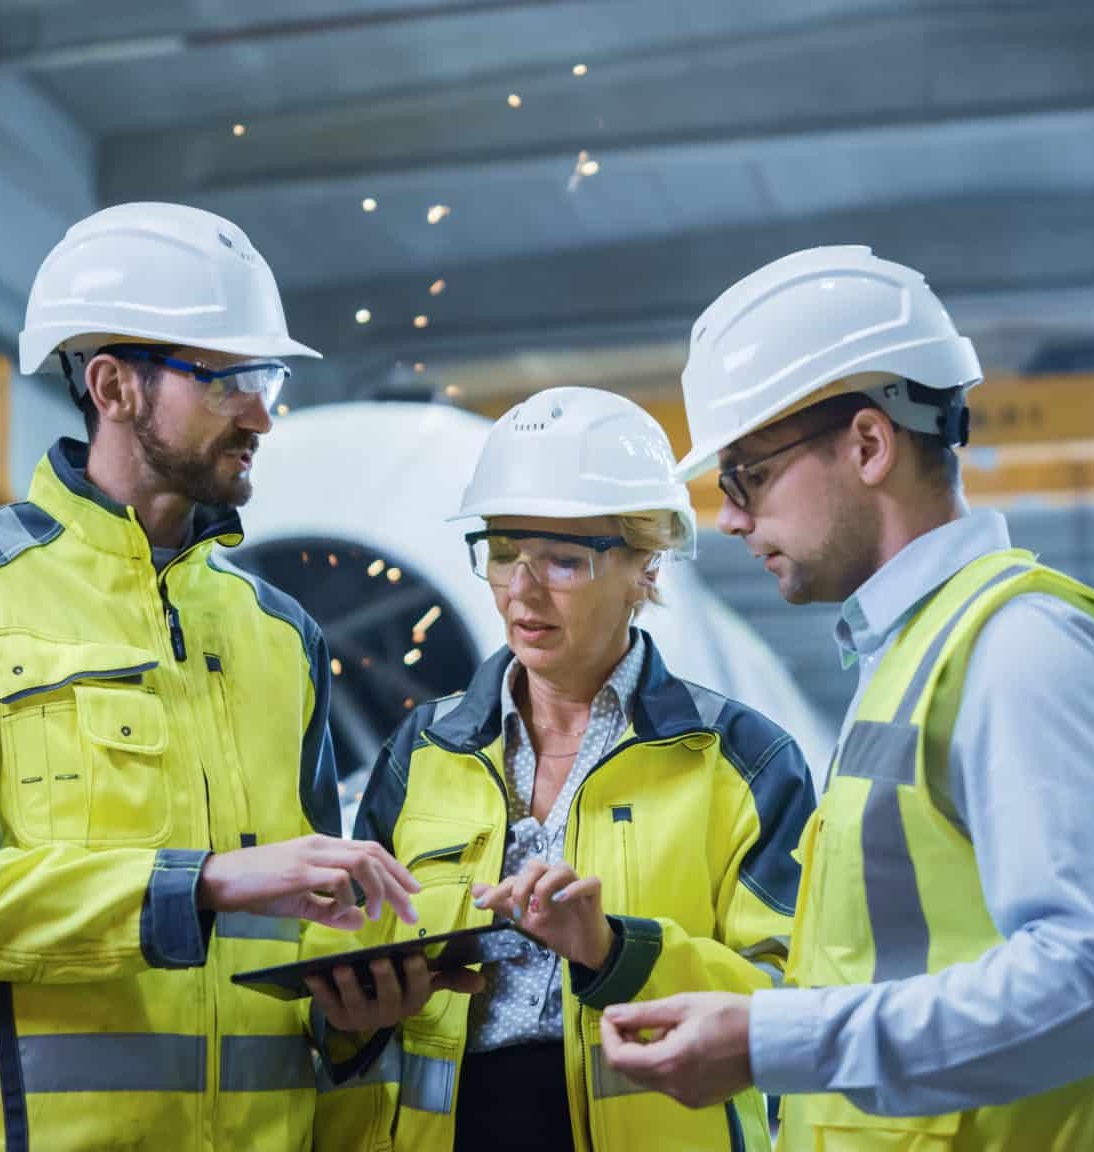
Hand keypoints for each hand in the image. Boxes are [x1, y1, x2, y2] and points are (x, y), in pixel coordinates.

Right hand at [197, 835, 420, 929]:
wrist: (219, 880)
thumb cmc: (257, 889)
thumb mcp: (300, 902)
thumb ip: (330, 911)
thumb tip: (360, 922)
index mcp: (324, 847)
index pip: (371, 850)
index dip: (396, 869)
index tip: (413, 891)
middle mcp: (321, 845)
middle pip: (374, 855)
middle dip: (398, 882)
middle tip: (412, 909)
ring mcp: (310, 856)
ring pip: (362, 861)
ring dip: (377, 889)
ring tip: (378, 914)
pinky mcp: (298, 871)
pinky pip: (336, 879)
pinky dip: (347, 898)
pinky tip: (343, 914)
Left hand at [306, 954, 484, 1033]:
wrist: (367, 1012)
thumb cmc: (399, 986)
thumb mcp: (425, 982)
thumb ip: (451, 978)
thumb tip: (482, 981)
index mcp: (412, 1000)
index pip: (420, 986)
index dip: (417, 971)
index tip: (414, 953)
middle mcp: (389, 1014)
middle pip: (389, 993)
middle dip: (383, 976)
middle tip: (378, 957)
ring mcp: (363, 1018)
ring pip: (356, 1001)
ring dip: (348, 984)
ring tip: (341, 966)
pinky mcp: (339, 1019)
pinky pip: (328, 1004)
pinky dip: (319, 989)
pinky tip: (311, 972)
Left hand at [471, 860, 613, 970]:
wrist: (584, 950)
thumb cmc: (556, 929)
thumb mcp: (526, 920)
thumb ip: (503, 904)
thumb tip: (475, 890)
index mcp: (539, 881)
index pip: (516, 877)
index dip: (497, 890)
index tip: (481, 906)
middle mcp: (556, 878)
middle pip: (536, 866)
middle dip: (521, 887)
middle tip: (517, 913)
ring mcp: (576, 883)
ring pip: (560, 868)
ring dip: (544, 887)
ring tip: (539, 910)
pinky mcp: (593, 894)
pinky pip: (588, 882)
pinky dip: (574, 888)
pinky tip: (561, 900)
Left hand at [598, 992, 752, 1108]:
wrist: (768, 1041)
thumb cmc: (728, 1015)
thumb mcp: (683, 1006)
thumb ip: (642, 1013)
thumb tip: (611, 1013)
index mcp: (669, 1063)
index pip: (618, 1059)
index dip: (608, 1036)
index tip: (612, 1016)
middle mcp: (675, 1088)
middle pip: (630, 1071)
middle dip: (625, 1044)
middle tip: (634, 1019)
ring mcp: (687, 1098)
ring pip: (648, 1078)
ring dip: (646, 1052)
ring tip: (668, 1027)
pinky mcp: (698, 1100)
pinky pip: (667, 1083)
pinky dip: (663, 1063)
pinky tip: (680, 1043)